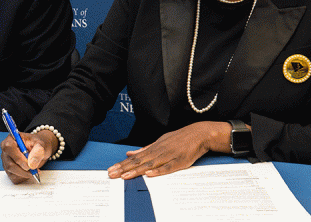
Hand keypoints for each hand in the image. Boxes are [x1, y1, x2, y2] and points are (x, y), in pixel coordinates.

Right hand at [0, 130, 56, 183]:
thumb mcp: (41, 144)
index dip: (18, 157)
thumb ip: (38, 151)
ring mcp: (6, 160)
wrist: (39, 150)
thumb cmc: (38, 144)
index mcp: (11, 139)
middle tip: (34, 169)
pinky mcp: (9, 170)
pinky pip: (14, 177)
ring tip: (35, 170)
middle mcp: (6, 150)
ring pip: (11, 171)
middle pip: (9, 163)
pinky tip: (30, 172)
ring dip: (24, 173)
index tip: (28, 164)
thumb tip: (32, 163)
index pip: (8, 147)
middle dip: (23, 169)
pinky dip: (23, 177)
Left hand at [107, 121, 231, 179]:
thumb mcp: (160, 141)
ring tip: (124, 176)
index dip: (123, 164)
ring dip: (136, 171)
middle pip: (139, 161)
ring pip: (150, 165)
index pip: (135, 158)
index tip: (111, 169)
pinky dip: (158, 171)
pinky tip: (149, 175)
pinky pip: (167, 168)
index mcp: (153, 147)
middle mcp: (159, 151)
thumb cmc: (179, 139)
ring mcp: (169, 156)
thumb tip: (129, 153)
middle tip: (111, 174)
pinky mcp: (180, 162)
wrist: (199, 134)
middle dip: (124, 169)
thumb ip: (145, 149)